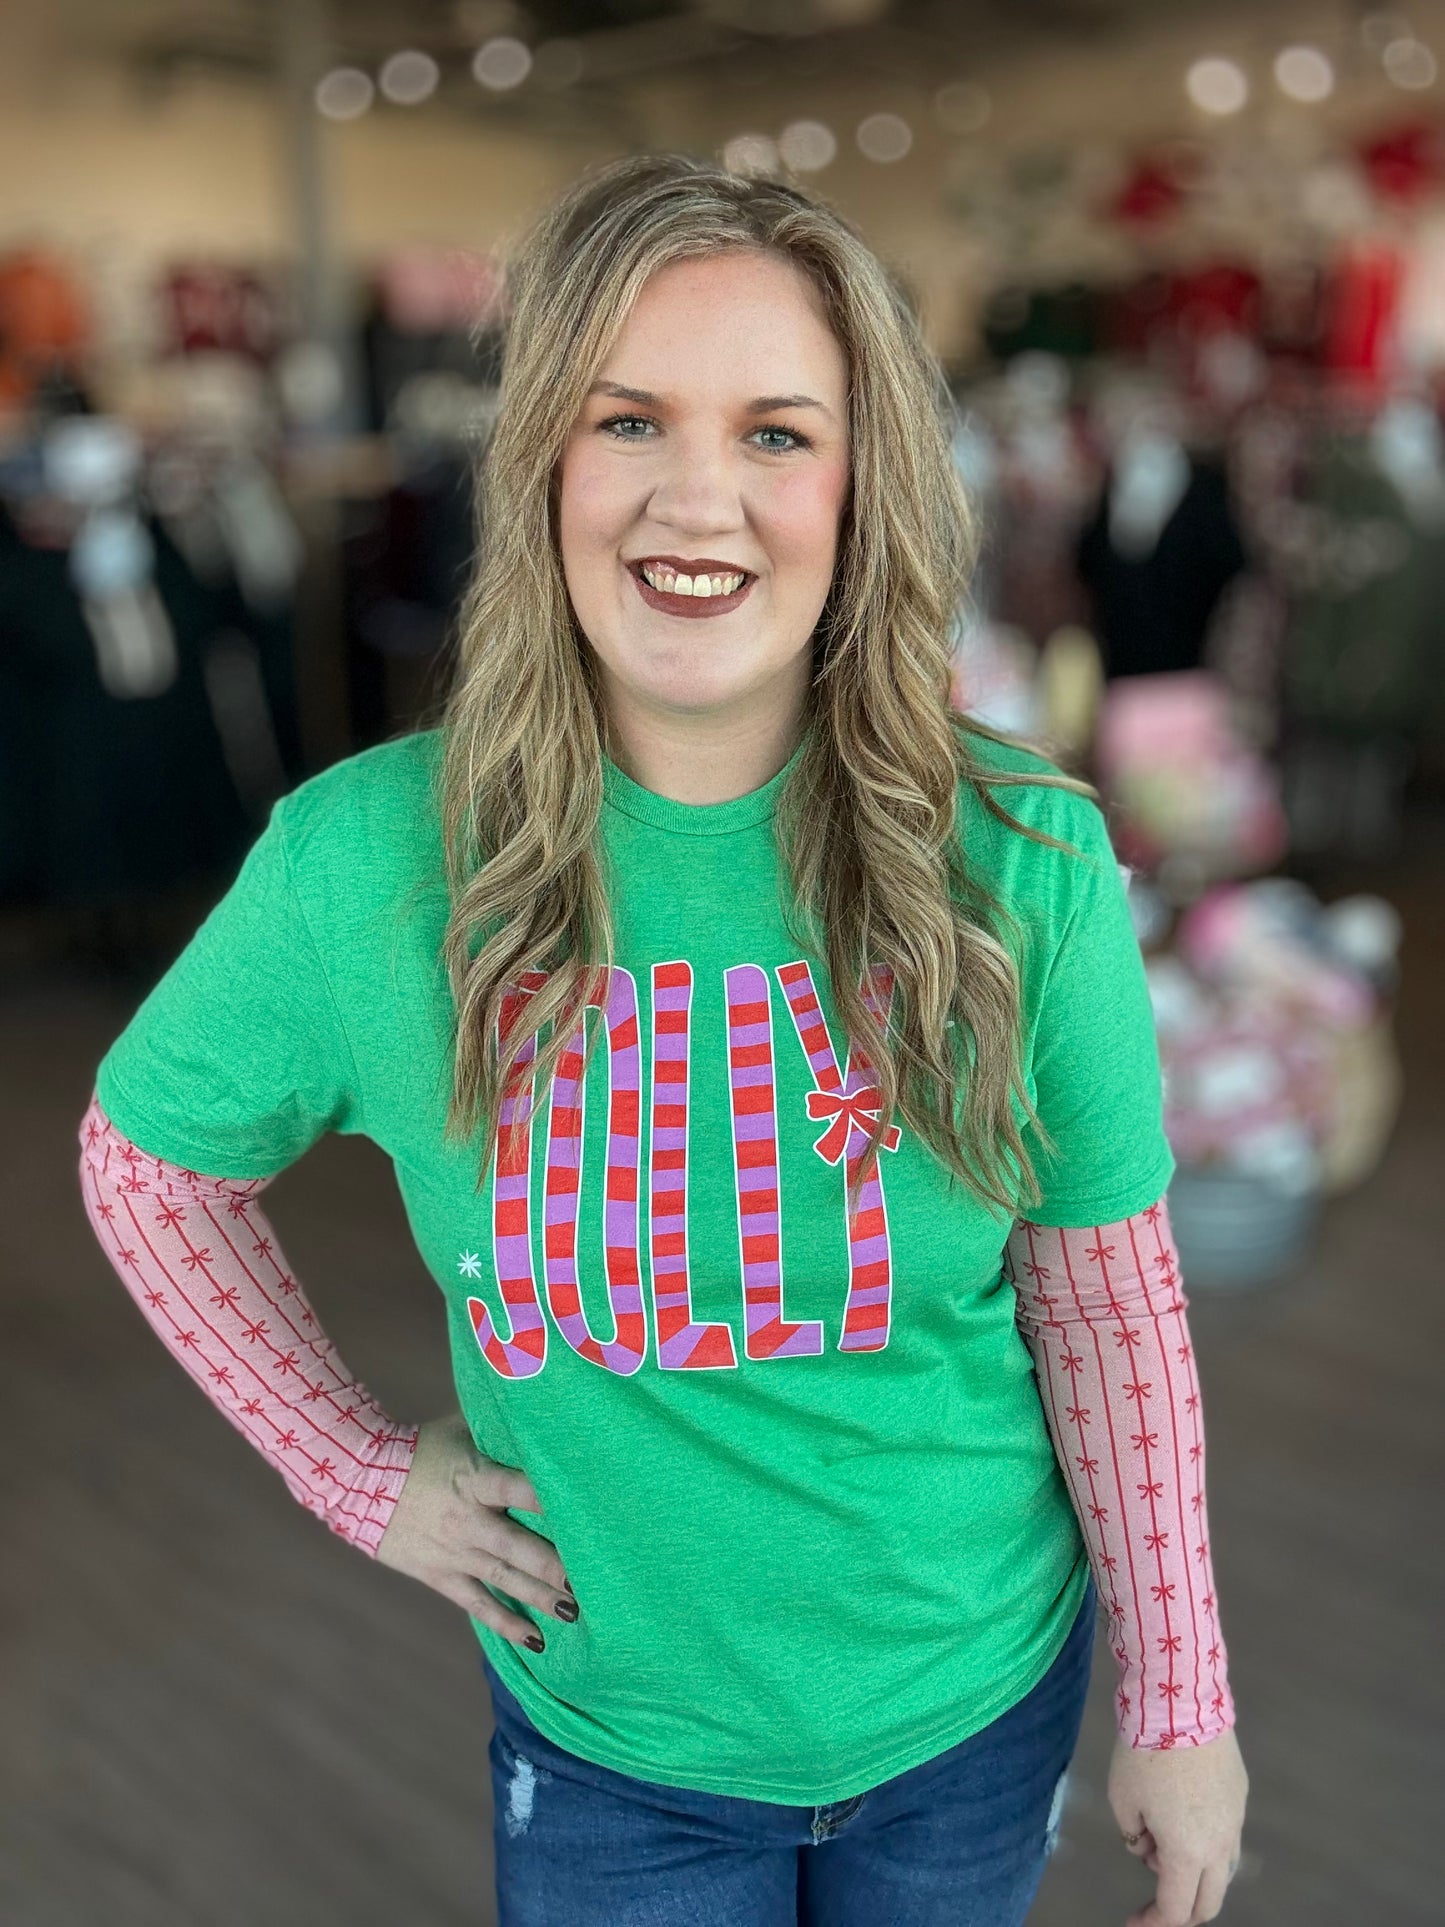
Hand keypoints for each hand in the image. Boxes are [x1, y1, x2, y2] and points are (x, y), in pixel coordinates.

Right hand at [374, 1411, 575, 1647]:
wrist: (359, 1480)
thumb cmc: (420, 1447)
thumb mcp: (460, 1428)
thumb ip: (496, 1429)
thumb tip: (534, 1410)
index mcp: (477, 1479)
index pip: (521, 1490)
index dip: (553, 1503)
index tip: (588, 1516)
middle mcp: (469, 1519)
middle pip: (518, 1546)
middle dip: (555, 1567)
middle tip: (589, 1583)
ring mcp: (455, 1551)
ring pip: (504, 1579)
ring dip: (540, 1597)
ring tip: (574, 1612)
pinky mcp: (440, 1574)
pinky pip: (477, 1603)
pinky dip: (504, 1622)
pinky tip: (534, 1639)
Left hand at [1109, 1726, 1247, 1925]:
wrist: (1181, 1702)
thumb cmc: (1145, 1753)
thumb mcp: (1123, 1800)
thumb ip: (1134, 1836)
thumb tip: (1148, 1847)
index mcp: (1188, 1853)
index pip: (1175, 1909)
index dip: (1153, 1923)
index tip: (1133, 1922)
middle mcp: (1219, 1845)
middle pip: (1208, 1901)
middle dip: (1180, 1912)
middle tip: (1153, 1904)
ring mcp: (1236, 1820)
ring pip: (1223, 1870)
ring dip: (1195, 1876)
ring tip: (1160, 1847)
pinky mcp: (1241, 1794)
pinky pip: (1226, 1835)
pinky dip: (1204, 1844)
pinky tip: (1179, 1817)